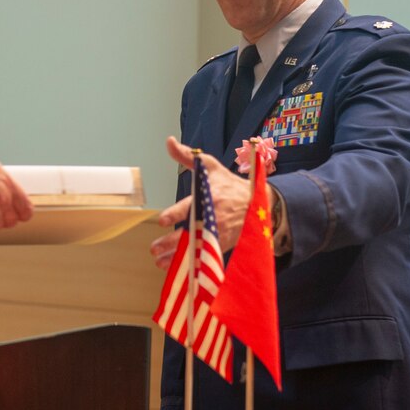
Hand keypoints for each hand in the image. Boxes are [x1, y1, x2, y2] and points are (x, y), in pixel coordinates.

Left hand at [149, 136, 252, 269]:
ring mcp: (218, 233)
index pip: (190, 206)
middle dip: (172, 241)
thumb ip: (187, 156)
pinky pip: (204, 255)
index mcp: (209, 197)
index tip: (162, 219)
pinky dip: (190, 263)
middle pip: (190, 232)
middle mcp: (212, 217)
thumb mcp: (209, 166)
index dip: (176, 214)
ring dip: (177, 256)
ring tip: (158, 261)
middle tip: (154, 247)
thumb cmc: (227, 183)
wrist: (256, 203)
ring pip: (195, 247)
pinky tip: (175, 268)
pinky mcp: (222, 244)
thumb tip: (169, 141)